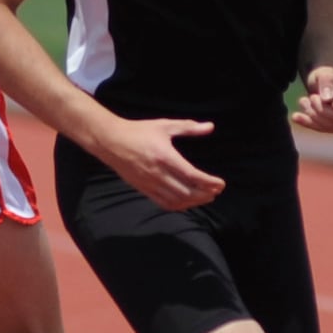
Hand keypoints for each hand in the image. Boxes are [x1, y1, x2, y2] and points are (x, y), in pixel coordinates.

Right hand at [102, 118, 225, 210]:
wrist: (111, 141)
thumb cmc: (139, 131)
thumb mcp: (164, 126)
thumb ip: (188, 127)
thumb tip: (210, 127)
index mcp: (164, 156)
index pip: (192, 175)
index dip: (209, 182)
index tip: (221, 183)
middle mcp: (157, 173)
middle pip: (187, 192)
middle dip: (205, 194)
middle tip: (216, 191)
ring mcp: (149, 183)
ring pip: (177, 201)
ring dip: (194, 202)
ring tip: (206, 197)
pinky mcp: (143, 189)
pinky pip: (164, 203)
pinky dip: (179, 206)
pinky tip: (188, 202)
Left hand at [292, 66, 332, 132]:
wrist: (320, 84)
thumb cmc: (328, 76)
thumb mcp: (326, 74)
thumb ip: (327, 82)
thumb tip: (327, 98)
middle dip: (323, 109)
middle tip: (312, 97)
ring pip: (329, 126)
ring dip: (313, 114)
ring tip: (303, 100)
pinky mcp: (331, 128)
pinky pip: (319, 128)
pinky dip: (306, 122)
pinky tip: (296, 117)